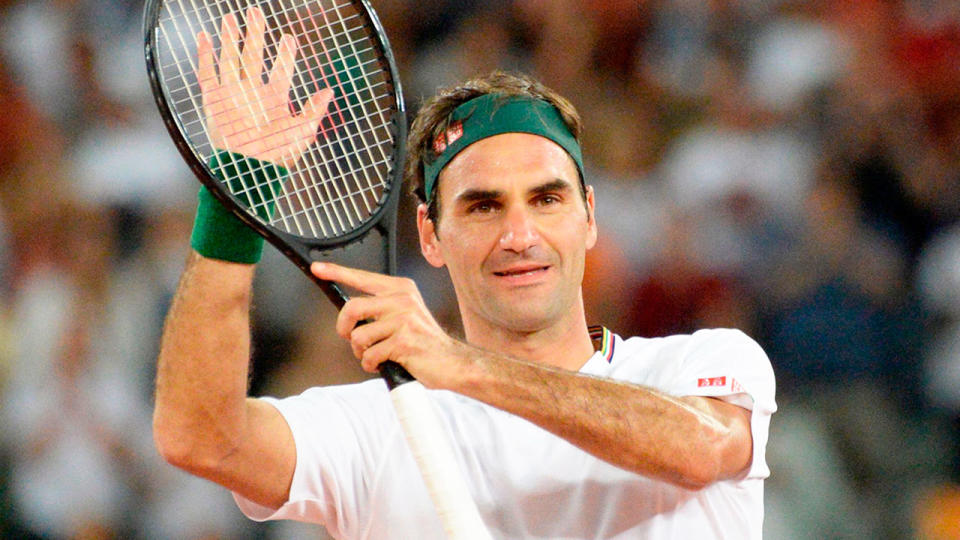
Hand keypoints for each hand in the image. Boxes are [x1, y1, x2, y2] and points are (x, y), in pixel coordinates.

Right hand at [196, 7, 333, 168]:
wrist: (251, 169)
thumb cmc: (278, 156)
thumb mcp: (303, 132)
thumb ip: (315, 110)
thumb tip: (329, 90)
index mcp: (275, 98)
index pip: (281, 69)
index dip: (285, 53)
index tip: (288, 37)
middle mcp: (253, 92)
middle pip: (254, 56)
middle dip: (256, 34)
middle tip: (256, 11)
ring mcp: (233, 94)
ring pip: (231, 59)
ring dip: (230, 38)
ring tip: (231, 17)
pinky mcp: (214, 100)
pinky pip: (208, 73)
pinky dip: (206, 55)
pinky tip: (205, 37)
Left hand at [311, 262, 463, 388]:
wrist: (450, 361)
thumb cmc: (424, 341)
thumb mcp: (405, 314)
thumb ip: (381, 308)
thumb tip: (351, 313)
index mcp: (401, 289)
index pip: (362, 277)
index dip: (337, 272)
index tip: (318, 268)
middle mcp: (402, 300)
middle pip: (352, 308)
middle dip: (344, 328)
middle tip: (351, 338)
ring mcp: (403, 320)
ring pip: (358, 336)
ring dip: (361, 352)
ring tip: (375, 354)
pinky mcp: (403, 342)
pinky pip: (370, 355)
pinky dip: (372, 364)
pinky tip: (384, 363)